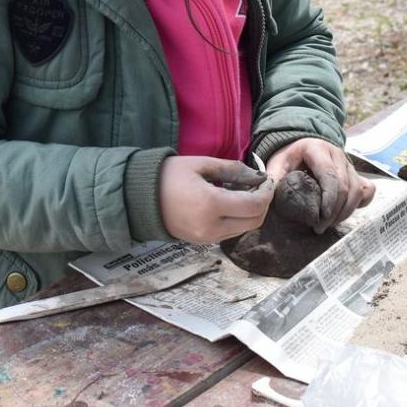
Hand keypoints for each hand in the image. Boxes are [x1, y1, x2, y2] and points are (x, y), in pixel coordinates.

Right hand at [159, 156, 274, 243]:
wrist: (139, 198)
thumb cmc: (169, 175)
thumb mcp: (201, 165)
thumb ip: (233, 169)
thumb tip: (258, 176)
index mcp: (211, 205)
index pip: (254, 205)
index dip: (267, 192)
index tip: (266, 179)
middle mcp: (212, 227)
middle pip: (254, 221)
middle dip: (263, 203)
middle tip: (259, 185)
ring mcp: (207, 238)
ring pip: (244, 229)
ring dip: (251, 212)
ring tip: (243, 191)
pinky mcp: (203, 242)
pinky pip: (231, 232)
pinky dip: (238, 219)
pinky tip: (230, 202)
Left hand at [264, 138, 374, 232]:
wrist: (301, 146)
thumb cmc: (289, 157)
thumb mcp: (278, 163)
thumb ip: (274, 177)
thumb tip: (268, 195)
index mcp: (318, 149)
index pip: (330, 175)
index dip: (329, 198)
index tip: (322, 217)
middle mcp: (338, 155)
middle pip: (345, 186)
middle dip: (335, 211)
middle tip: (320, 227)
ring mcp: (350, 165)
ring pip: (358, 191)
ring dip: (346, 211)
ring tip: (329, 224)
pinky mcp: (357, 174)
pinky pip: (367, 190)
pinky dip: (360, 204)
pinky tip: (344, 213)